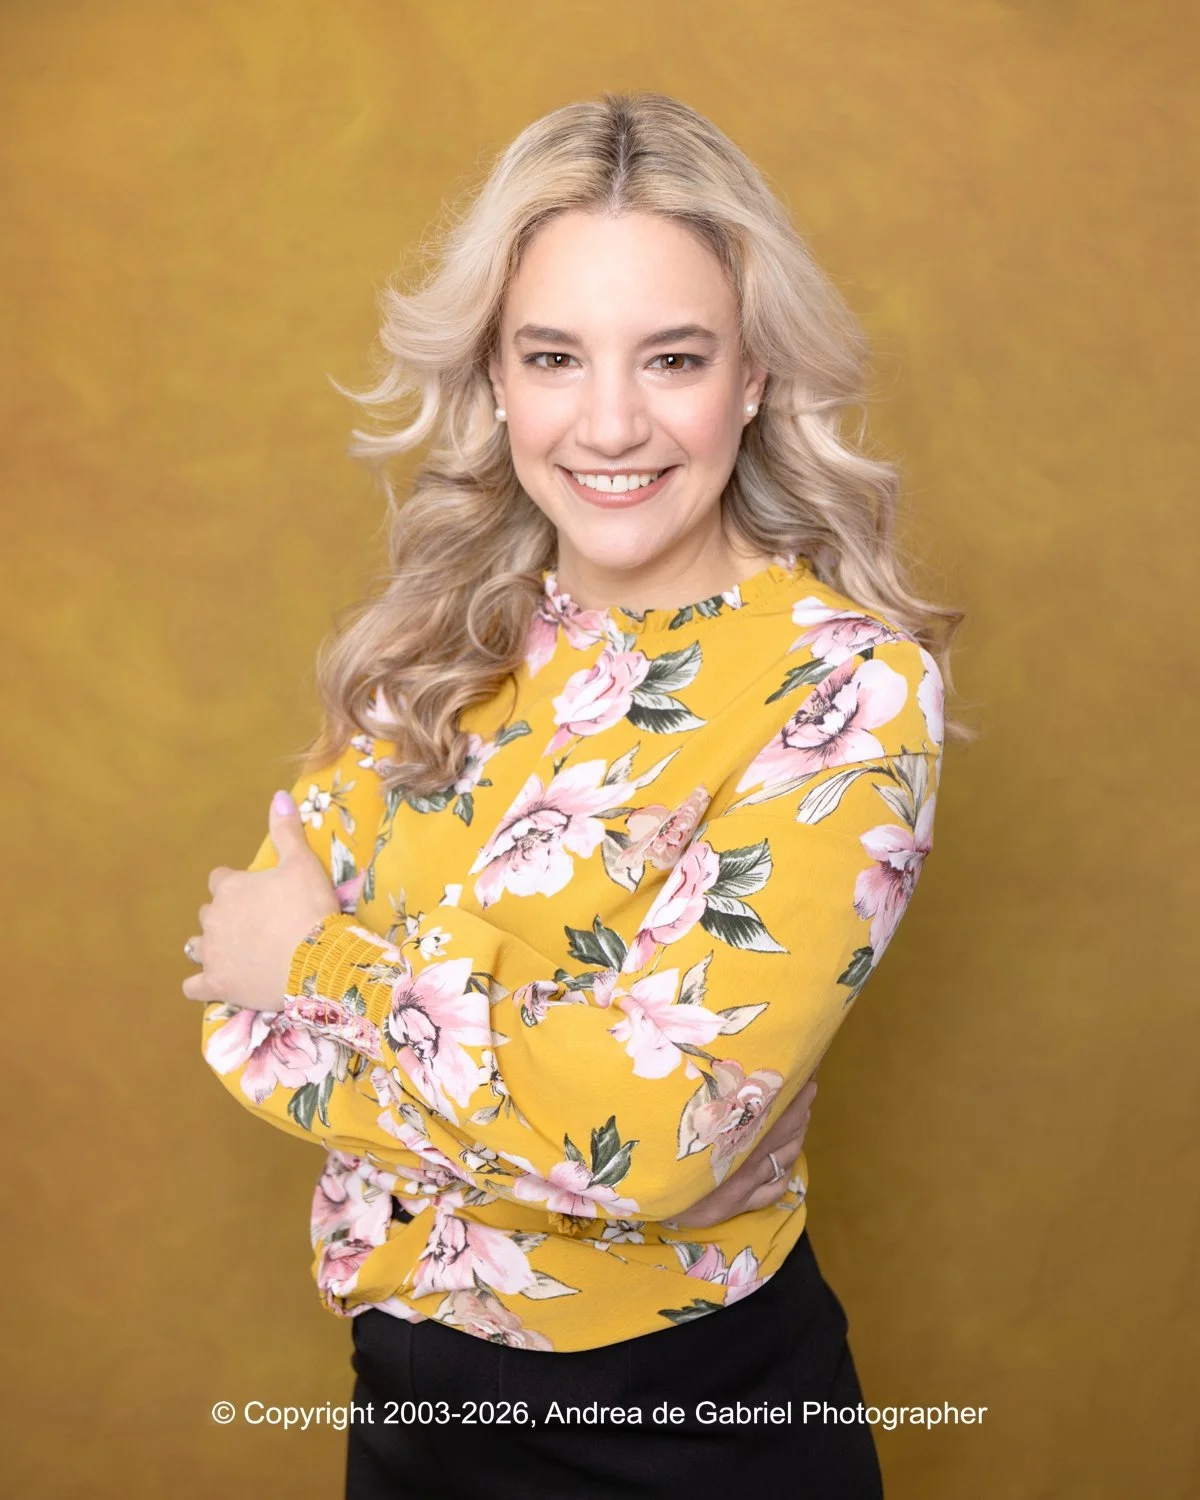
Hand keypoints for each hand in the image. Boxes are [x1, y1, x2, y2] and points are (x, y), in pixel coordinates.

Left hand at [182, 791, 341, 1009]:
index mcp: (230, 887)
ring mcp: (211, 954)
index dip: (237, 885)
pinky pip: (193, 986)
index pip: (220, 880)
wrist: (317, 961)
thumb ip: (286, 830)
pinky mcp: (216, 985)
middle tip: (256, 924)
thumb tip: (278, 795)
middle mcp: (213, 918)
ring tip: (236, 952)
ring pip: (196, 947)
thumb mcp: (303, 863)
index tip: (258, 894)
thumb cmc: (309, 908)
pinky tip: (216, 983)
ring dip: (211, 947)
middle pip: (209, 913)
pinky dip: (201, 985)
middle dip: (226, 916)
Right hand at [666, 1072, 819, 1228]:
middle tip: (810, 1085)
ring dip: (798, 1136)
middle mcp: (749, 1158)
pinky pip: (773, 1189)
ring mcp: (748, 1183)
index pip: (779, 1110)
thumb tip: (724, 1075)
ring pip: (785, 1157)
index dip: (797, 1092)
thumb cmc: (664, 1154)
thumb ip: (708, 1101)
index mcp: (737, 1135)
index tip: (809, 1070)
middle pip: (787, 1131)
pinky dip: (785, 1174)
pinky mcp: (741, 1203)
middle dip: (802, 1107)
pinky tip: (786, 1164)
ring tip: (802, 1116)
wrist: (654, 1201)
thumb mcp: (686, 1121)